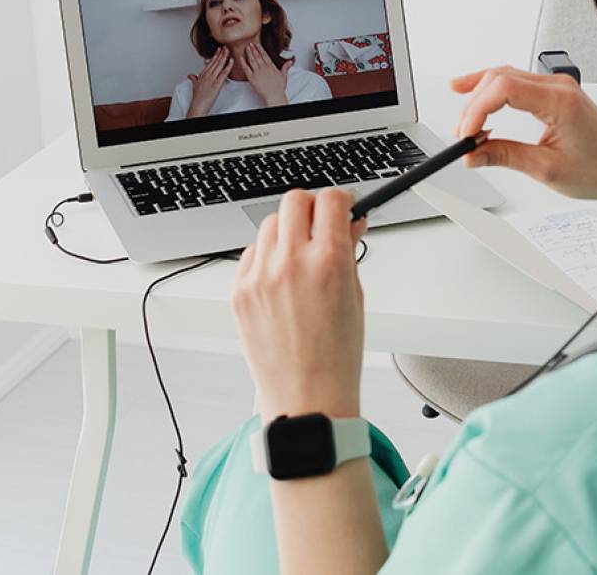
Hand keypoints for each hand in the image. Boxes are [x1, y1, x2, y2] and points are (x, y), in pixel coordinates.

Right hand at [186, 47, 231, 117]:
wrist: (198, 106)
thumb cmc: (197, 97)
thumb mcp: (194, 86)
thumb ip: (194, 79)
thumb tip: (191, 75)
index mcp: (202, 75)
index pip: (210, 63)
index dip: (215, 55)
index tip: (219, 50)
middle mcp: (207, 75)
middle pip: (215, 62)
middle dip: (221, 54)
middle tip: (225, 47)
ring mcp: (212, 79)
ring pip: (219, 65)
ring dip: (224, 57)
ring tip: (228, 51)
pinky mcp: (217, 84)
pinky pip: (224, 73)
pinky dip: (228, 66)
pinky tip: (231, 61)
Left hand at [232, 189, 367, 419]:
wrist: (307, 397)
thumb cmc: (337, 357)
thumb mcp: (356, 297)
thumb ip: (349, 253)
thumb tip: (348, 224)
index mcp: (329, 261)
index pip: (330, 200)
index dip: (340, 199)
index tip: (343, 206)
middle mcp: (291, 262)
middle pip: (294, 201)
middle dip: (311, 206)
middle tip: (320, 222)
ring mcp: (260, 277)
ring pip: (270, 224)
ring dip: (287, 230)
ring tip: (300, 255)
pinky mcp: (239, 292)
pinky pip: (251, 254)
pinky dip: (266, 256)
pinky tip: (280, 277)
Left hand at [244, 42, 290, 106]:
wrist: (274, 94)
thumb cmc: (279, 87)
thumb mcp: (284, 75)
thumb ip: (286, 67)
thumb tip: (290, 62)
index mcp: (271, 66)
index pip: (264, 55)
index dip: (260, 49)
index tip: (257, 44)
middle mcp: (264, 68)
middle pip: (257, 56)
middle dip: (253, 49)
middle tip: (250, 44)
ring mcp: (257, 72)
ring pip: (252, 60)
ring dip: (249, 53)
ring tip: (247, 47)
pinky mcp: (252, 77)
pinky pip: (246, 68)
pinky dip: (243, 63)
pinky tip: (241, 58)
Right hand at [454, 66, 596, 202]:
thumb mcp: (546, 169)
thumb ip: (504, 157)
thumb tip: (472, 154)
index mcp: (560, 101)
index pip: (505, 88)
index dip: (477, 109)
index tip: (466, 133)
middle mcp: (558, 86)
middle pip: (499, 78)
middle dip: (474, 105)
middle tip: (463, 136)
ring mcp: (556, 86)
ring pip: (504, 76)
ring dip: (479, 97)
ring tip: (465, 124)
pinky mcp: (552, 92)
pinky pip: (514, 82)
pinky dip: (491, 91)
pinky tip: (474, 94)